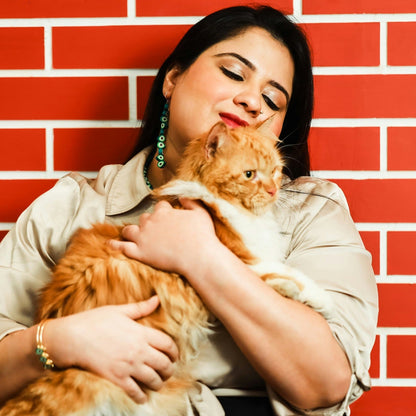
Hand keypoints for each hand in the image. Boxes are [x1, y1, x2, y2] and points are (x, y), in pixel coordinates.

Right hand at [46, 296, 177, 403]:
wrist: (72, 338)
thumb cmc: (95, 320)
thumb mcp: (119, 310)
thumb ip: (141, 307)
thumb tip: (157, 299)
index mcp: (141, 333)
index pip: (168, 344)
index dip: (174, 352)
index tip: (174, 355)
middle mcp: (139, 351)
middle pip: (164, 364)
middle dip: (169, 369)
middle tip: (168, 371)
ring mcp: (128, 366)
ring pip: (153, 380)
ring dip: (159, 383)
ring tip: (158, 383)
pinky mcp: (116, 378)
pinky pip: (134, 392)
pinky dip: (141, 397)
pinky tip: (143, 397)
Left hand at [109, 198, 219, 276]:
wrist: (198, 257)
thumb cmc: (202, 236)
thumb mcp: (201, 213)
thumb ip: (191, 202)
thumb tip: (182, 197)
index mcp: (163, 212)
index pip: (160, 207)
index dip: (164, 212)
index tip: (168, 218)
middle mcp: (150, 222)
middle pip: (144, 218)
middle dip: (149, 223)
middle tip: (156, 232)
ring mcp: (143, 237)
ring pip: (129, 230)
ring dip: (131, 232)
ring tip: (132, 235)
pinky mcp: (139, 252)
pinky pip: (122, 247)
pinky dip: (115, 245)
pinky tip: (110, 244)